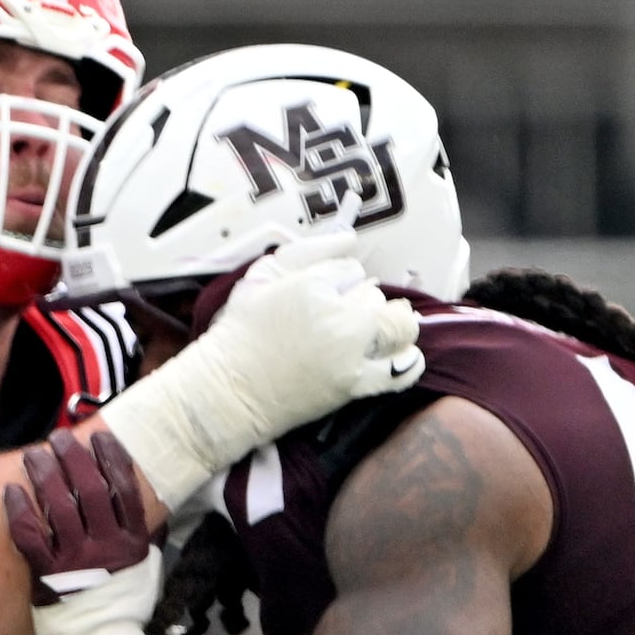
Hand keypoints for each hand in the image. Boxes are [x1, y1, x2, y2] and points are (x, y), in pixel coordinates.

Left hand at [10, 428, 187, 634]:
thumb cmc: (122, 606)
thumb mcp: (143, 568)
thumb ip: (136, 537)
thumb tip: (132, 509)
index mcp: (133, 540)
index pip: (124, 489)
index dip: (111, 460)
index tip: (100, 440)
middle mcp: (106, 545)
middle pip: (88, 489)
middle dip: (73, 460)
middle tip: (58, 440)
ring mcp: (77, 560)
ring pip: (59, 506)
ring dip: (45, 476)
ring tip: (35, 456)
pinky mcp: (48, 576)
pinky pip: (30, 536)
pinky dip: (19, 512)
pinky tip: (10, 492)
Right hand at [202, 230, 425, 418]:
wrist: (226, 394)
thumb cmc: (236, 337)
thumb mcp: (258, 280)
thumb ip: (305, 253)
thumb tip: (350, 239)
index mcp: (312, 287)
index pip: (351, 270)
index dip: (338, 281)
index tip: (319, 296)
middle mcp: (338, 319)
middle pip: (376, 297)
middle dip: (361, 303)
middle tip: (337, 317)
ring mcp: (351, 355)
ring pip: (398, 327)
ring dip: (389, 326)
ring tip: (371, 333)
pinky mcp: (355, 385)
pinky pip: (402, 370)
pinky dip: (407, 361)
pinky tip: (398, 356)